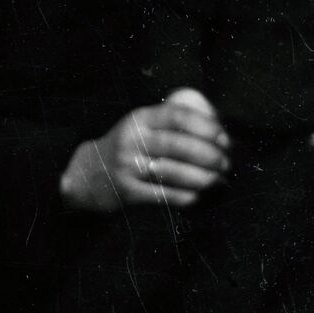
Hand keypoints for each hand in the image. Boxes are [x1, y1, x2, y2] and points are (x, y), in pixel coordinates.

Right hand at [59, 88, 229, 211]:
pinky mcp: (128, 191)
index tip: (224, 137)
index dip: (205, 126)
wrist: (88, 174)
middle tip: (226, 162)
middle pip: (178, 145)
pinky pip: (165, 195)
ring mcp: (128, 166)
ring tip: (219, 180)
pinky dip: (187, 196)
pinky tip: (200, 196)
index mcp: (139, 119)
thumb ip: (169, 123)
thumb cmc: (127, 148)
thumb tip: (216, 124)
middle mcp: (132, 140)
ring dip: (203, 178)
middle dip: (209, 155)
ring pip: (174, 172)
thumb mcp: (140, 126)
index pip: (177, 116)